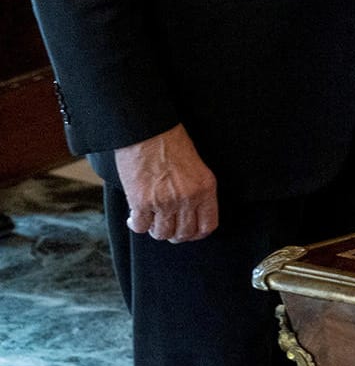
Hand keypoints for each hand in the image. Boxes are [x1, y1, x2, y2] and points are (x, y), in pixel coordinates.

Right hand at [113, 124, 217, 242]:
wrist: (149, 131)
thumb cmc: (172, 144)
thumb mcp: (197, 167)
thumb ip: (197, 192)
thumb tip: (190, 215)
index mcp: (206, 189)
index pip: (207, 225)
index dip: (197, 233)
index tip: (189, 232)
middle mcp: (187, 198)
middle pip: (183, 234)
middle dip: (175, 234)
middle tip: (167, 226)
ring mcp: (164, 202)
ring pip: (162, 234)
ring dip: (156, 230)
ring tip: (152, 220)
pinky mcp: (141, 202)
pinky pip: (140, 227)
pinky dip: (137, 225)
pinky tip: (135, 217)